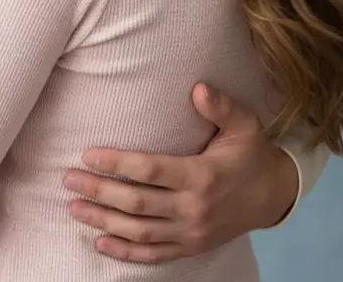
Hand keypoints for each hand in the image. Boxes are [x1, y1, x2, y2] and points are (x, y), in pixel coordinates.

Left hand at [62, 83, 298, 262]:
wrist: (274, 195)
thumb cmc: (251, 153)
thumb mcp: (244, 125)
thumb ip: (221, 106)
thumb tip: (198, 88)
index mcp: (202, 175)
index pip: (150, 170)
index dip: (117, 163)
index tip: (88, 155)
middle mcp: (194, 208)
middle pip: (137, 203)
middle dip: (99, 192)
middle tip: (68, 180)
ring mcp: (191, 232)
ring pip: (139, 231)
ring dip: (103, 221)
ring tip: (74, 208)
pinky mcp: (191, 246)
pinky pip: (154, 254)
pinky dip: (126, 252)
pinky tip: (100, 243)